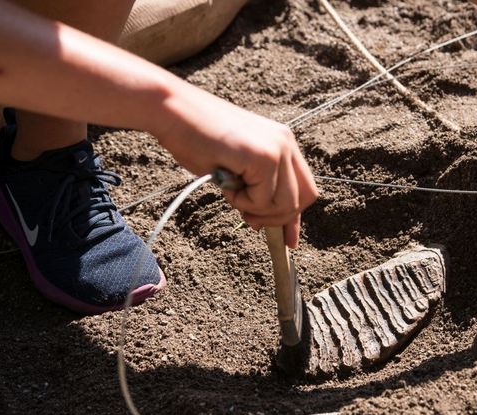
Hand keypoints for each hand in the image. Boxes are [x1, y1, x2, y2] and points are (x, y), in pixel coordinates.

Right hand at [155, 83, 317, 247]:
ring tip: (231, 190)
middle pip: (304, 199)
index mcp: (282, 141)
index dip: (295, 218)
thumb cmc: (195, 138)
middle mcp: (286, 143)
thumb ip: (257, 186)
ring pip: (285, 204)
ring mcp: (277, 148)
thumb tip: (267, 221)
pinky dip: (242, 202)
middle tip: (250, 220)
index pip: (304, 187)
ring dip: (255, 209)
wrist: (171, 112)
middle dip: (277, 219)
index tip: (288, 241)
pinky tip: (225, 182)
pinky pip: (263, 200)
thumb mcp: (236, 167)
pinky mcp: (263, 157)